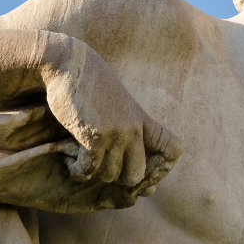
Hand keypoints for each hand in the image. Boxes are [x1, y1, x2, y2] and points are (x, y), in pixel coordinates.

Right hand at [41, 38, 180, 193]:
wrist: (69, 65)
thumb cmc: (91, 88)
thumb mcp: (119, 106)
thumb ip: (129, 129)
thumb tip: (134, 169)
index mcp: (144, 121)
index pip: (174, 150)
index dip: (160, 166)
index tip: (139, 166)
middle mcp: (134, 129)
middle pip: (136, 176)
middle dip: (117, 179)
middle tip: (101, 167)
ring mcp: (116, 133)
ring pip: (110, 176)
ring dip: (93, 173)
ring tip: (82, 161)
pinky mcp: (94, 137)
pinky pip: (89, 170)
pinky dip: (78, 171)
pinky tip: (70, 161)